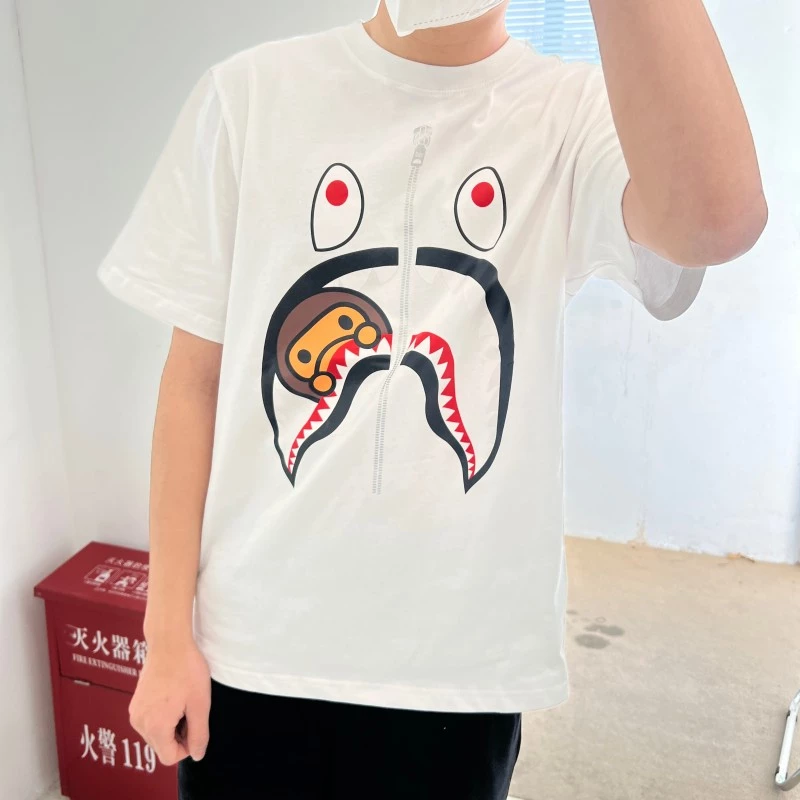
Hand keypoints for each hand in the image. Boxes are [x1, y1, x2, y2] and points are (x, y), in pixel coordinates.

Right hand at [129, 639, 210, 765]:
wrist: (169, 643)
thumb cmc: (187, 670)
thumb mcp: (200, 704)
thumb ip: (199, 734)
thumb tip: (196, 755)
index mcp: (155, 726)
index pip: (169, 757)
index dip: (187, 746)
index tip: (196, 725)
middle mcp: (139, 723)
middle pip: (161, 746)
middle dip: (179, 735)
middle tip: (190, 709)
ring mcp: (135, 712)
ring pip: (156, 734)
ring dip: (171, 725)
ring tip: (181, 701)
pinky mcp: (136, 702)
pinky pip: (150, 721)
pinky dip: (162, 716)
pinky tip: (172, 696)